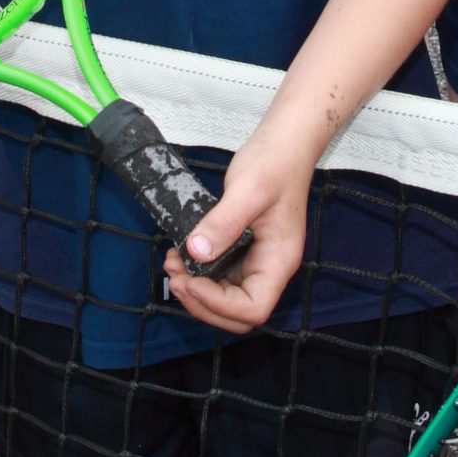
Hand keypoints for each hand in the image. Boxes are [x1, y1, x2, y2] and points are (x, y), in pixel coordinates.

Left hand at [168, 140, 311, 332]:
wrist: (284, 143)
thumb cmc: (275, 163)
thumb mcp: (247, 190)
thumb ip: (222, 223)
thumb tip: (196, 252)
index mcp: (279, 261)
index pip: (253, 309)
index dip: (219, 305)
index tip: (191, 281)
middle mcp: (270, 268)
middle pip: (238, 313)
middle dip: (202, 302)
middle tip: (175, 278)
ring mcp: (256, 261)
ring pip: (226, 297)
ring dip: (196, 290)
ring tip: (172, 265)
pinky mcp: (243, 250)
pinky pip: (220, 275)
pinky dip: (199, 274)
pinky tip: (181, 255)